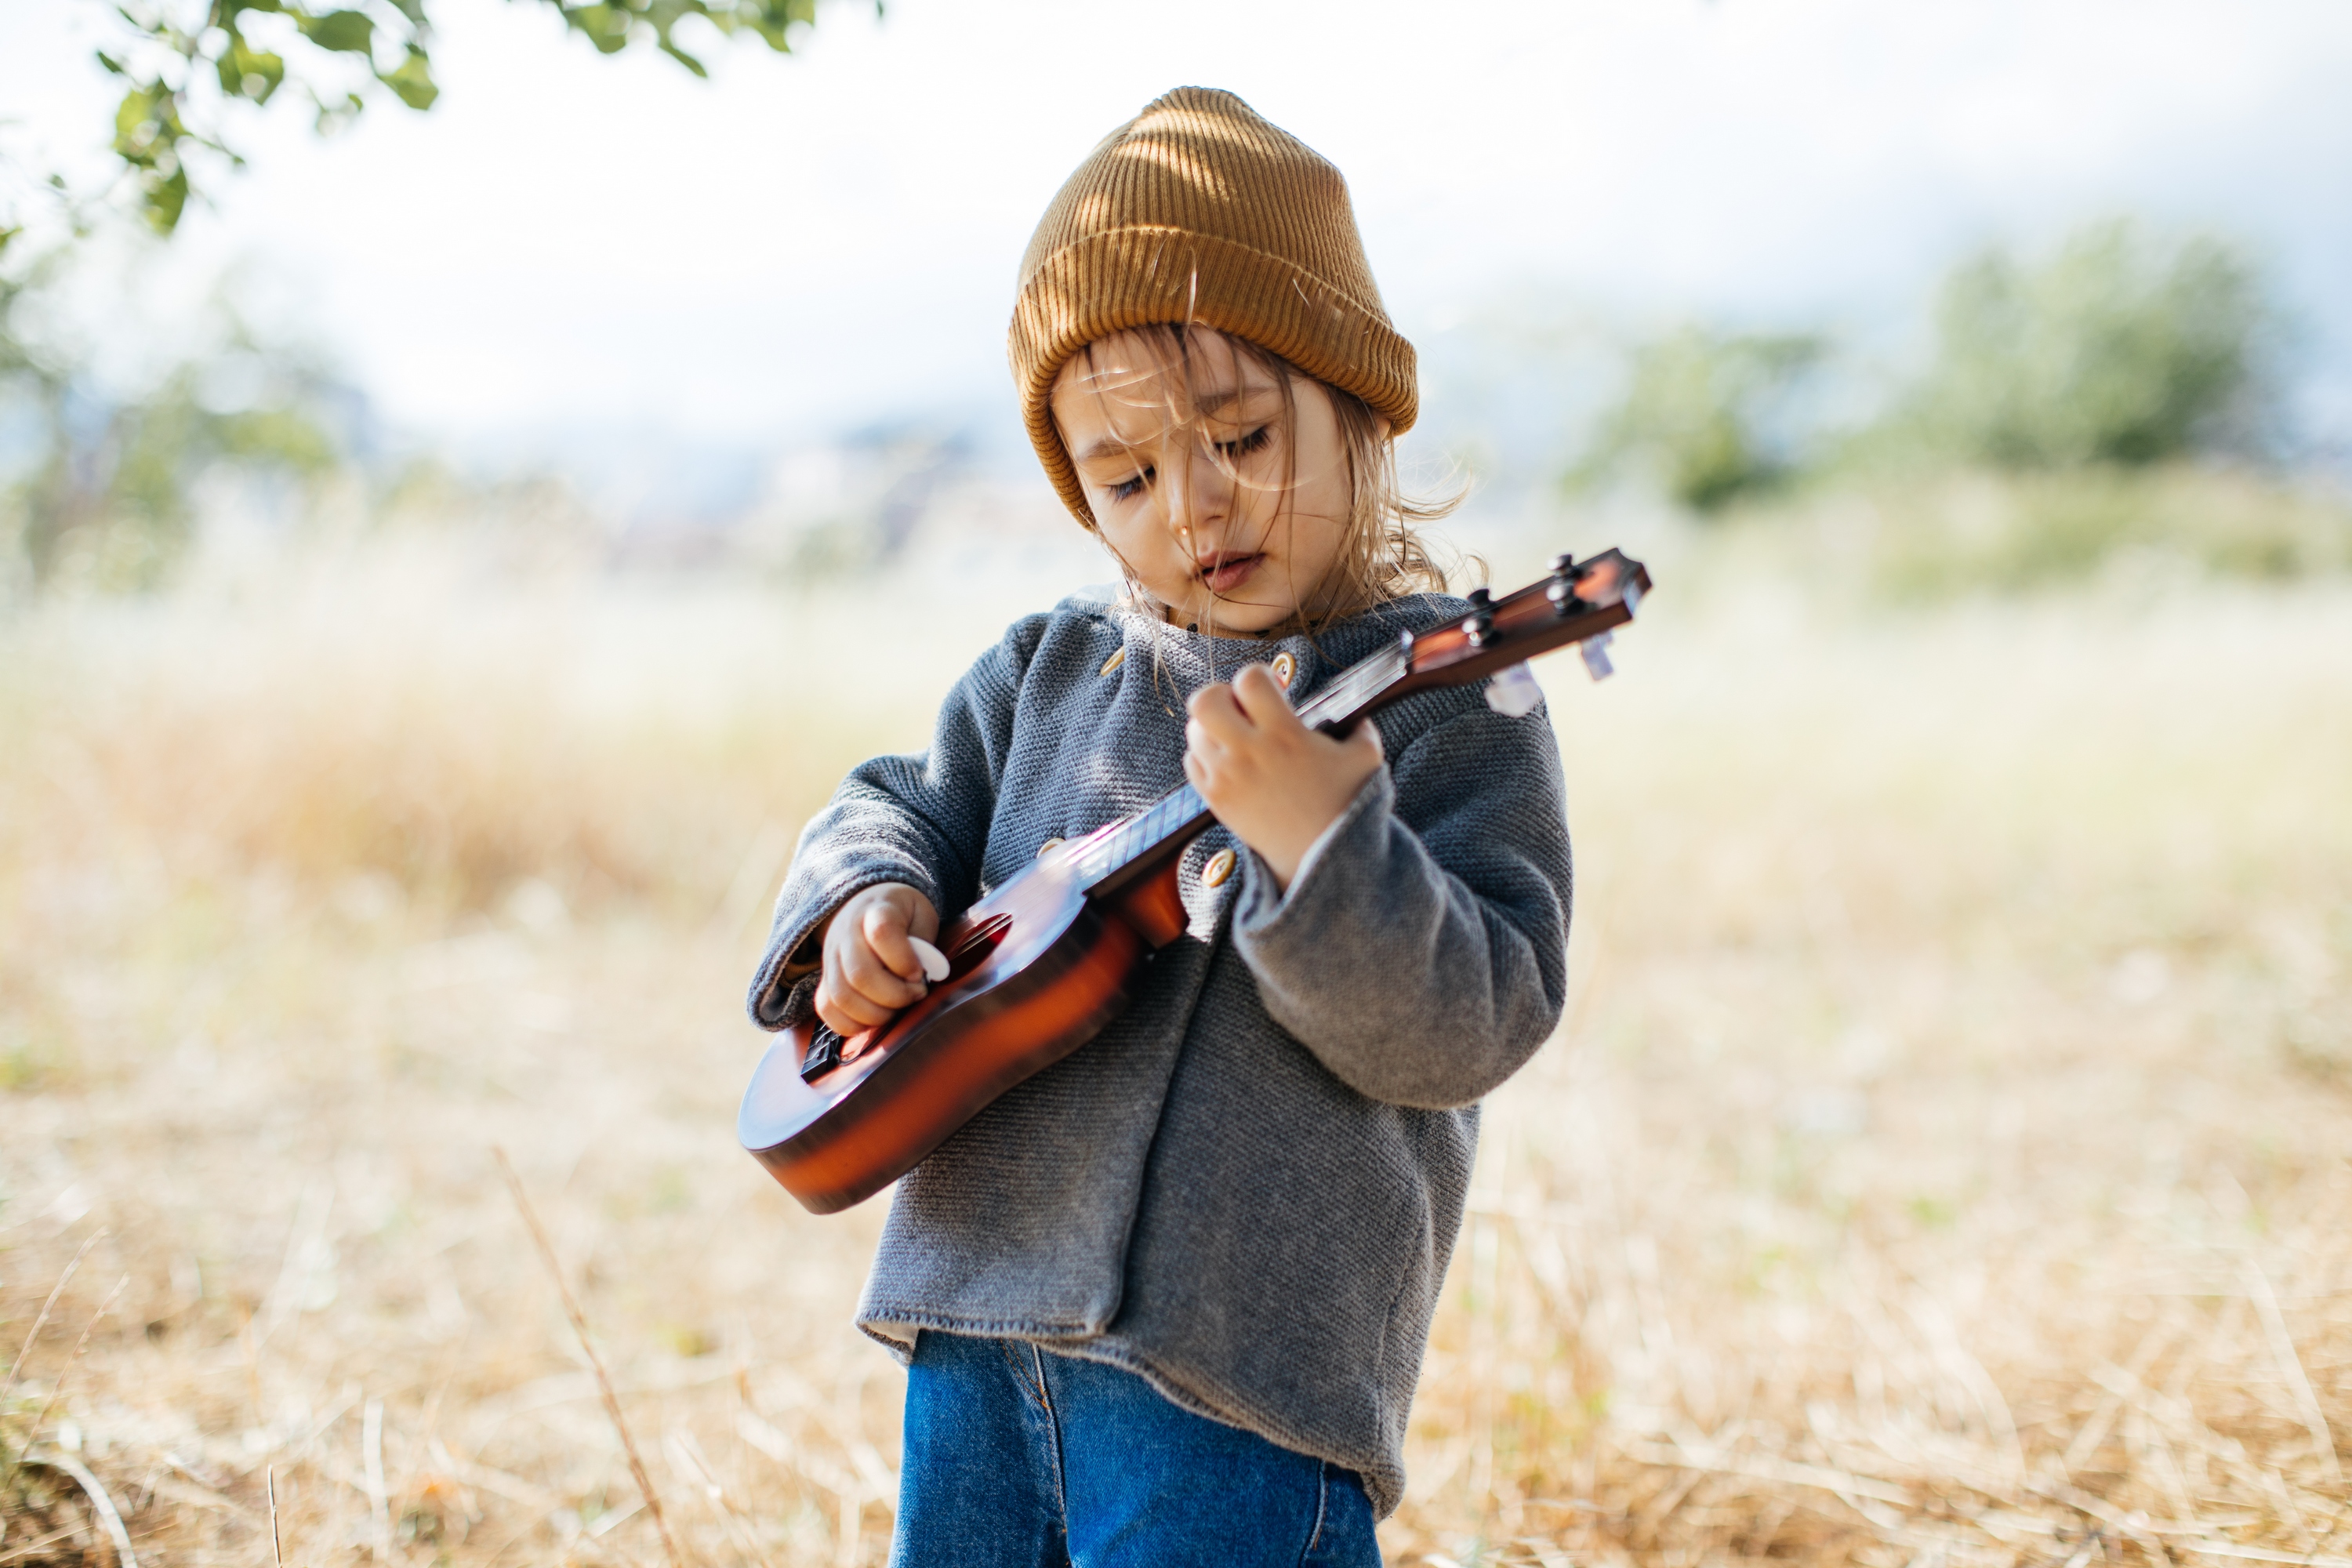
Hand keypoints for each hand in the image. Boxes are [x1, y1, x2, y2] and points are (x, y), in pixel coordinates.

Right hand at [815, 883, 939, 1036]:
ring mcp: (831, 957)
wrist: (866, 907)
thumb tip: (928, 972)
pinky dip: (851, 1024)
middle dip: (895, 995)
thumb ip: (925, 943)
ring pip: (842, 996)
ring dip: (876, 1014)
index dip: (904, 960)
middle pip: (860, 974)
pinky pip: (826, 1009)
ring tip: (897, 1009)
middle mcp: (846, 933)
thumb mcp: (921, 916)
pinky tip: (874, 1019)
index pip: (882, 933)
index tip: (920, 974)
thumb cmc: (902, 917)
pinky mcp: (825, 979)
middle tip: (916, 994)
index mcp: (876, 910)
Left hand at [1185, 663, 1383, 892]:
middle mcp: (1249, 753)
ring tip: (1238, 738)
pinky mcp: (1215, 800)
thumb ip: (1360, 726)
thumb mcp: (1366, 757)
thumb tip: (1354, 713)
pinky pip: (1191, 762)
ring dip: (1213, 727)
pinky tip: (1231, 762)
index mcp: (1285, 734)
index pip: (1249, 680)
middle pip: (1204, 700)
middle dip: (1220, 695)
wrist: (1320, 857)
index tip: (1274, 691)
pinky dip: (1204, 756)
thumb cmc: (1345, 804)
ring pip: (1194, 731)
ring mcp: (1227, 778)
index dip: (1260, 676)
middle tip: (1241, 708)